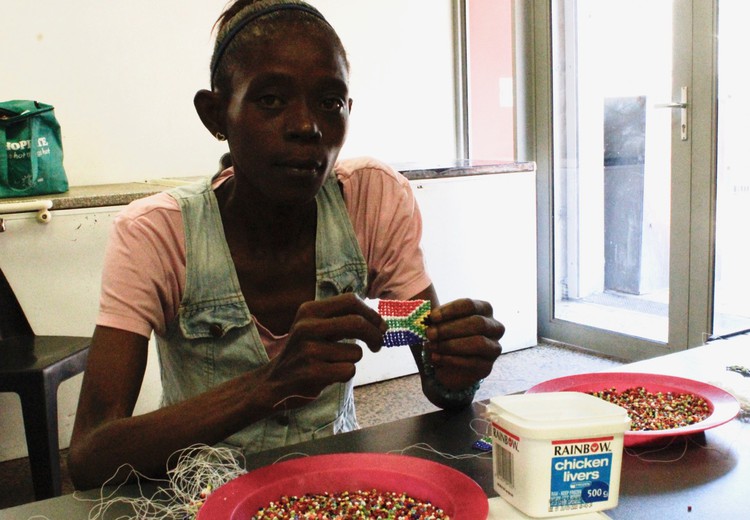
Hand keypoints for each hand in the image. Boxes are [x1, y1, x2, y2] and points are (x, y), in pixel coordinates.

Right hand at [263, 293, 386, 408]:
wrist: (275, 381)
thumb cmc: (305, 352)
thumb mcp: (315, 327)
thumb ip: (341, 319)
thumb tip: (379, 323)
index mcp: (309, 310)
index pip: (351, 301)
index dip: (372, 314)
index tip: (381, 327)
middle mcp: (307, 326)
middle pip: (357, 322)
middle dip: (375, 335)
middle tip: (378, 346)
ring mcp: (308, 350)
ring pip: (355, 352)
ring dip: (352, 360)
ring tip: (334, 364)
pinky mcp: (312, 372)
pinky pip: (348, 371)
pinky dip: (345, 374)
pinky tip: (328, 375)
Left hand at [423, 298, 503, 390]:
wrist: (447, 364)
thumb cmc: (446, 336)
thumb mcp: (440, 324)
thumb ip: (437, 318)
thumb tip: (428, 317)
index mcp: (483, 310)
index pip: (470, 305)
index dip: (451, 310)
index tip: (433, 317)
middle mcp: (494, 327)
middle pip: (477, 323)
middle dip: (450, 329)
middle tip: (430, 333)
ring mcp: (493, 348)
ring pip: (479, 342)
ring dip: (451, 344)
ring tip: (432, 346)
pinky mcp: (487, 366)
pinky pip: (472, 362)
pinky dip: (450, 359)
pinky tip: (435, 357)